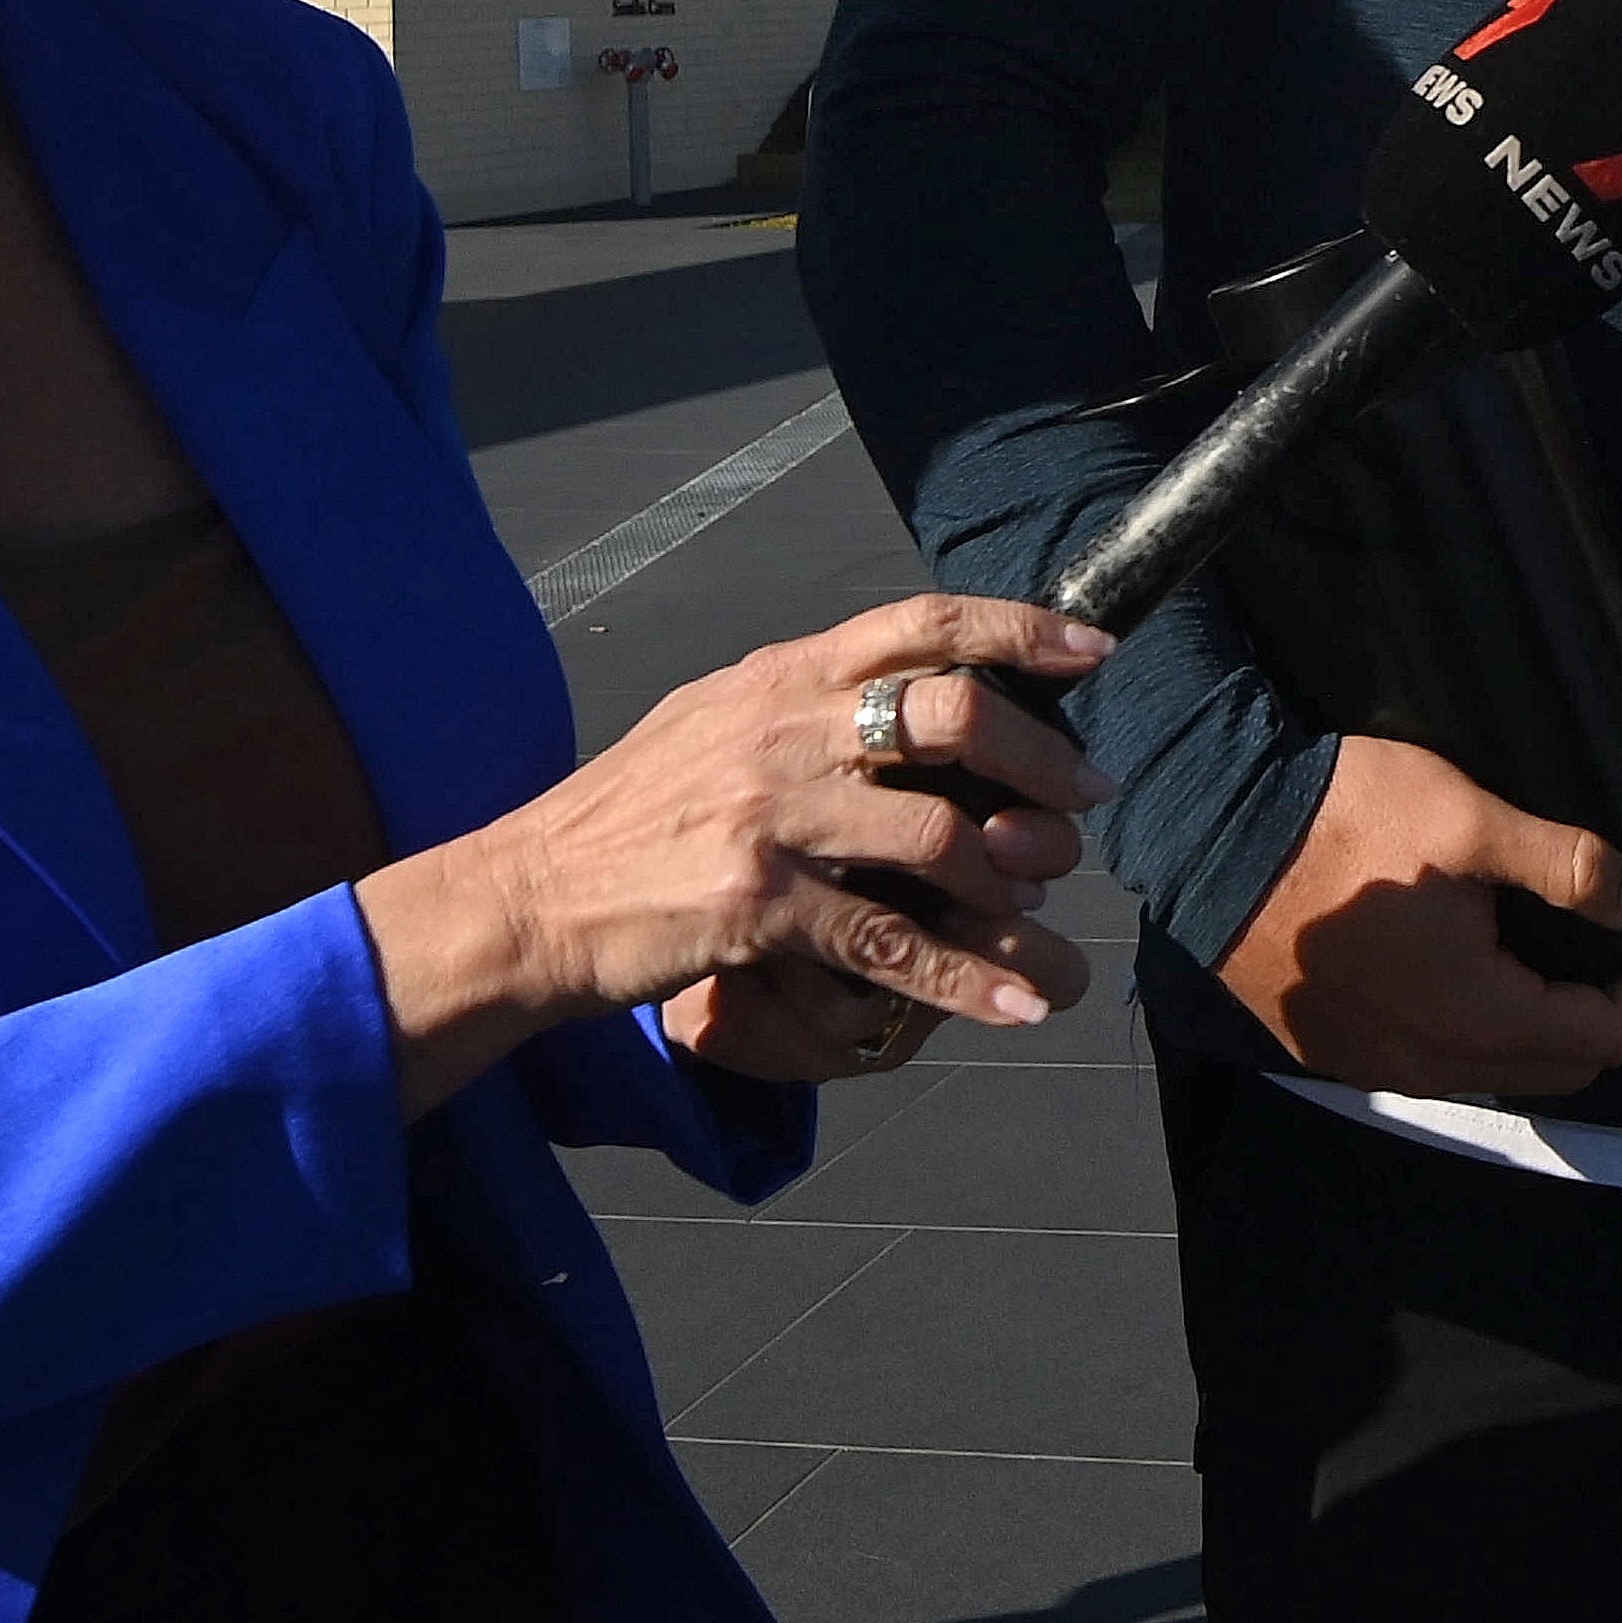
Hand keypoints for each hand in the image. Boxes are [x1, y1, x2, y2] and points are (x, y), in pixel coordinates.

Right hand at [356, 596, 1117, 1116]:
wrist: (528, 896)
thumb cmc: (628, 814)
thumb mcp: (710, 717)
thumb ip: (804, 694)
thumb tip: (909, 680)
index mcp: (779, 674)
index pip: (919, 621)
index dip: (1020, 629)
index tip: (1094, 650)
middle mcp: (781, 728)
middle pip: (954, 716)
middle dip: (1042, 760)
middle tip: (1087, 799)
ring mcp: (771, 818)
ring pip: (941, 839)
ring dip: (1018, 883)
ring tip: (1051, 913)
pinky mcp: (758, 907)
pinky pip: (893, 945)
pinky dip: (970, 979)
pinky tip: (1019, 1001)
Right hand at [1217, 734, 1621, 1097]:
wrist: (1210, 833)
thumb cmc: (1340, 821)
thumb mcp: (1467, 820)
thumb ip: (1565, 865)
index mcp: (1472, 1016)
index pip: (1602, 1038)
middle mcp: (1427, 1063)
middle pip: (1555, 1069)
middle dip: (1600, 1013)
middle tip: (1611, 942)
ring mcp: (1374, 1063)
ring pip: (1492, 1069)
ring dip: (1535, 1023)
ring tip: (1543, 949)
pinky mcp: (1333, 1048)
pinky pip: (1432, 1060)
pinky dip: (1473, 1027)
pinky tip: (1467, 964)